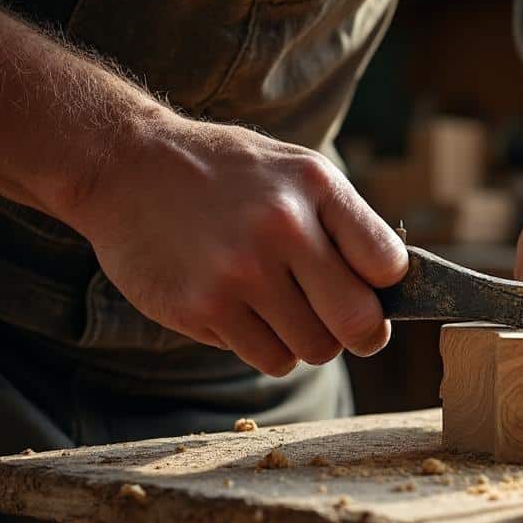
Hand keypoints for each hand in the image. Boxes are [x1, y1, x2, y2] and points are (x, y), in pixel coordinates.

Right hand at [59, 111, 406, 375]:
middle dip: (360, 334)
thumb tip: (397, 287)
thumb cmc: (228, 174)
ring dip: (306, 341)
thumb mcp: (296, 171)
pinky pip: (263, 357)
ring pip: (310, 351)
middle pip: (357, 325)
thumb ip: (347, 223)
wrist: (126, 166)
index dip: (387, 289)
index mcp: (314, 188)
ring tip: (281, 307)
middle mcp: (280, 229)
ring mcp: (236, 273)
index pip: (389, 267)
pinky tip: (241, 309)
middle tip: (345, 325)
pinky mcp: (198, 307)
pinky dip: (263, 345)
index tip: (372, 291)